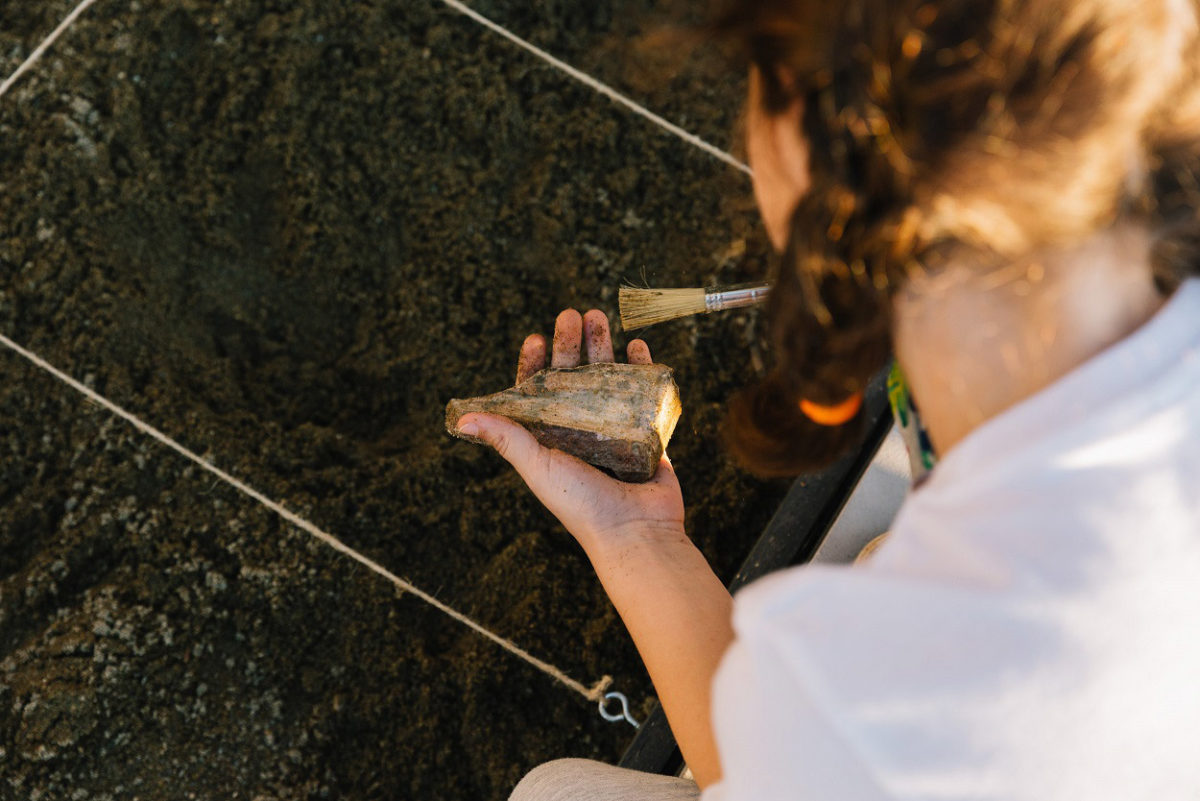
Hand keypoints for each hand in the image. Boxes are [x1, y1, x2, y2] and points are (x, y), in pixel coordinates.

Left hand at [456, 309, 685, 553]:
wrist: (636, 532)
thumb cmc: (581, 504)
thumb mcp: (537, 467)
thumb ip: (507, 438)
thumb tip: (462, 418)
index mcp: (552, 438)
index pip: (539, 392)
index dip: (536, 364)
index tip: (536, 338)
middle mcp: (582, 431)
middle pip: (575, 376)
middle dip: (573, 343)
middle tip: (572, 314)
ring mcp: (616, 430)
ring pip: (608, 377)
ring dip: (604, 346)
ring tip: (601, 316)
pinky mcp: (646, 432)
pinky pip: (644, 392)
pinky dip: (642, 367)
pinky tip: (638, 346)